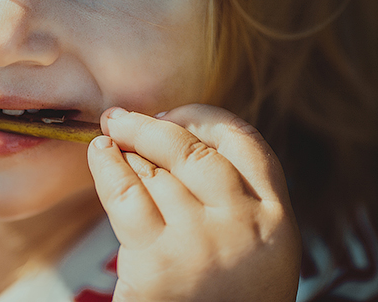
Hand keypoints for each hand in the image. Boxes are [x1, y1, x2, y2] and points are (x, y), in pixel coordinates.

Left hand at [87, 104, 300, 301]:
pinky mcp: (158, 261)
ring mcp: (202, 241)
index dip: (205, 119)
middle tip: (121, 118)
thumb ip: (232, 201)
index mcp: (278, 221)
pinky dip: (106, 166)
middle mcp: (245, 225)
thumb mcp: (254, 252)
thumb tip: (171, 137)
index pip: (246, 143)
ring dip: (126, 150)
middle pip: (191, 150)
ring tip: (109, 138)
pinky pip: (125, 194)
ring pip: (154, 171)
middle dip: (150, 126)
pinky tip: (99, 153)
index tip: (175, 115)